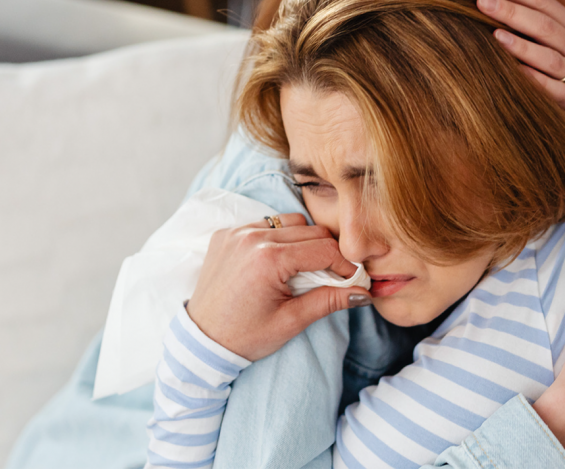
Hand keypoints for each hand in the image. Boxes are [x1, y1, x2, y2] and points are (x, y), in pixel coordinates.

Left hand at [185, 213, 371, 360]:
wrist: (201, 341)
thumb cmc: (245, 336)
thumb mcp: (291, 321)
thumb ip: (329, 301)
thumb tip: (363, 293)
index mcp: (268, 259)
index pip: (324, 249)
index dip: (345, 265)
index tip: (354, 280)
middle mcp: (251, 238)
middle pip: (311, 231)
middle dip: (328, 253)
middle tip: (333, 277)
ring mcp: (236, 233)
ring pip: (289, 222)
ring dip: (303, 241)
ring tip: (303, 269)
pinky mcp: (226, 234)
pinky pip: (264, 224)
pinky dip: (278, 238)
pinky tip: (277, 262)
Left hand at [477, 0, 564, 154]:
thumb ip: (542, 25)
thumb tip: (497, 5)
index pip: (543, 2)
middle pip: (545, 25)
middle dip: (512, 11)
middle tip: (481, 0)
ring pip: (551, 57)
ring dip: (522, 46)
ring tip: (495, 34)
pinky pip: (557, 91)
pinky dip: (536, 82)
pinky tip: (516, 73)